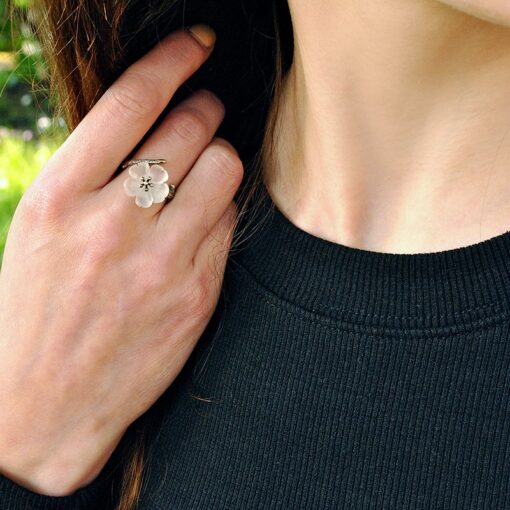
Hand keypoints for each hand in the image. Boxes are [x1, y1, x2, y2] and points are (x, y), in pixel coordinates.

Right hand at [0, 25, 241, 495]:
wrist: (46, 406)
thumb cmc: (37, 312)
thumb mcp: (42, 231)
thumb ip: (94, 176)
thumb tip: (150, 125)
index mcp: (60, 198)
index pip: (131, 102)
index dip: (172, 60)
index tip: (197, 44)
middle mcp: (113, 224)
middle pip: (190, 130)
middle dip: (205, 110)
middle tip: (204, 112)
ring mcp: (162, 262)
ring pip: (224, 170)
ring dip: (220, 158)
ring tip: (205, 167)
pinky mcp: (197, 295)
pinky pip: (229, 224)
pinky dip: (221, 210)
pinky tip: (204, 218)